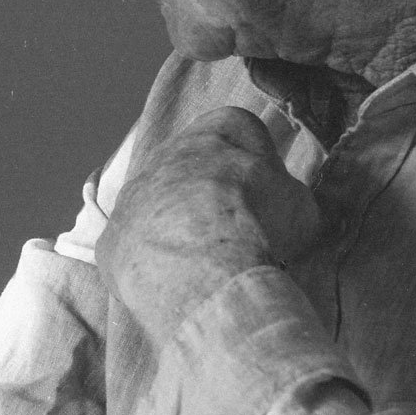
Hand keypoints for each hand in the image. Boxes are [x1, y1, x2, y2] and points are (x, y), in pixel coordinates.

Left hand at [101, 105, 321, 344]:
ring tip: (211, 264)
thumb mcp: (301, 206)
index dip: (257, 160)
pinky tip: (177, 284)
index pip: (239, 130)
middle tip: (240, 232)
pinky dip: (154, 264)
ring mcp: (132, 193)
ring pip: (159, 206)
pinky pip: (134, 247)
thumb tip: (304, 210)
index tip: (268, 192)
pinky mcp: (111, 236)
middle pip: (194, 170)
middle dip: (214, 197)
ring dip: (181, 230)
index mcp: (219, 130)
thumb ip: (296, 201)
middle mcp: (167, 152)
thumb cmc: (259, 222)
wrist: (196, 263)